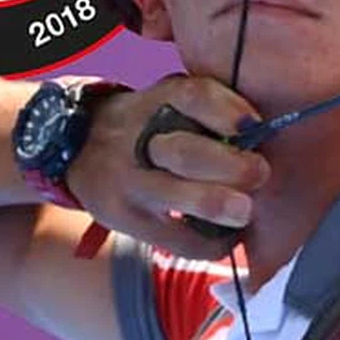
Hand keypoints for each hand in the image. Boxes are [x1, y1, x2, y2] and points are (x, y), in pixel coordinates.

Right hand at [67, 73, 268, 258]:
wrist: (76, 147)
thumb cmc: (147, 124)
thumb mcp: (166, 100)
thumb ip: (209, 109)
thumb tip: (264, 136)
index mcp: (156, 100)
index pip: (193, 96)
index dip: (228, 111)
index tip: (255, 126)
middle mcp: (138, 138)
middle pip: (186, 152)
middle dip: (232, 167)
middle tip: (260, 173)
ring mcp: (128, 182)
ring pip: (175, 196)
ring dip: (218, 206)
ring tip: (244, 212)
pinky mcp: (125, 218)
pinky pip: (174, 239)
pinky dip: (209, 243)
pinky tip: (229, 238)